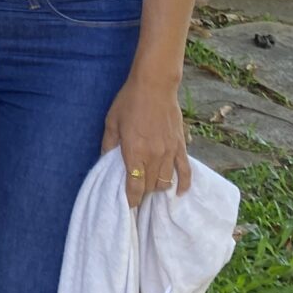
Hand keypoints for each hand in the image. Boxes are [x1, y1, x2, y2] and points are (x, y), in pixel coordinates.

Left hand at [101, 72, 191, 207]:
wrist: (154, 86)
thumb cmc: (128, 102)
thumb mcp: (111, 123)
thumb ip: (109, 145)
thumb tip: (106, 161)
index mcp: (134, 151)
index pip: (134, 186)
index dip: (131, 199)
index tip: (127, 206)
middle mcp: (154, 156)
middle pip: (150, 186)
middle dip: (142, 193)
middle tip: (135, 193)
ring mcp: (170, 152)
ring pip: (165, 182)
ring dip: (157, 188)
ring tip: (149, 189)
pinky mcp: (180, 147)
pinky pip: (185, 171)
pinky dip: (183, 184)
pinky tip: (179, 192)